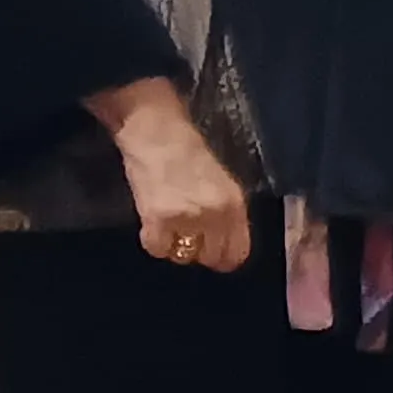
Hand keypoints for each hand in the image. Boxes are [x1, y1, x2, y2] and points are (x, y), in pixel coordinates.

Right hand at [99, 83, 251, 272]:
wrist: (158, 134)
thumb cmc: (190, 154)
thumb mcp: (223, 184)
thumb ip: (227, 214)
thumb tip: (223, 243)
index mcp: (236, 206)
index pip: (238, 253)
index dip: (224, 257)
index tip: (212, 252)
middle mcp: (217, 215)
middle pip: (212, 258)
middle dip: (199, 252)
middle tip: (187, 236)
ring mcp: (188, 218)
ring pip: (184, 256)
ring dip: (176, 246)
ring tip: (170, 225)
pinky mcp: (158, 219)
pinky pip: (158, 249)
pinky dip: (154, 241)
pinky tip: (154, 224)